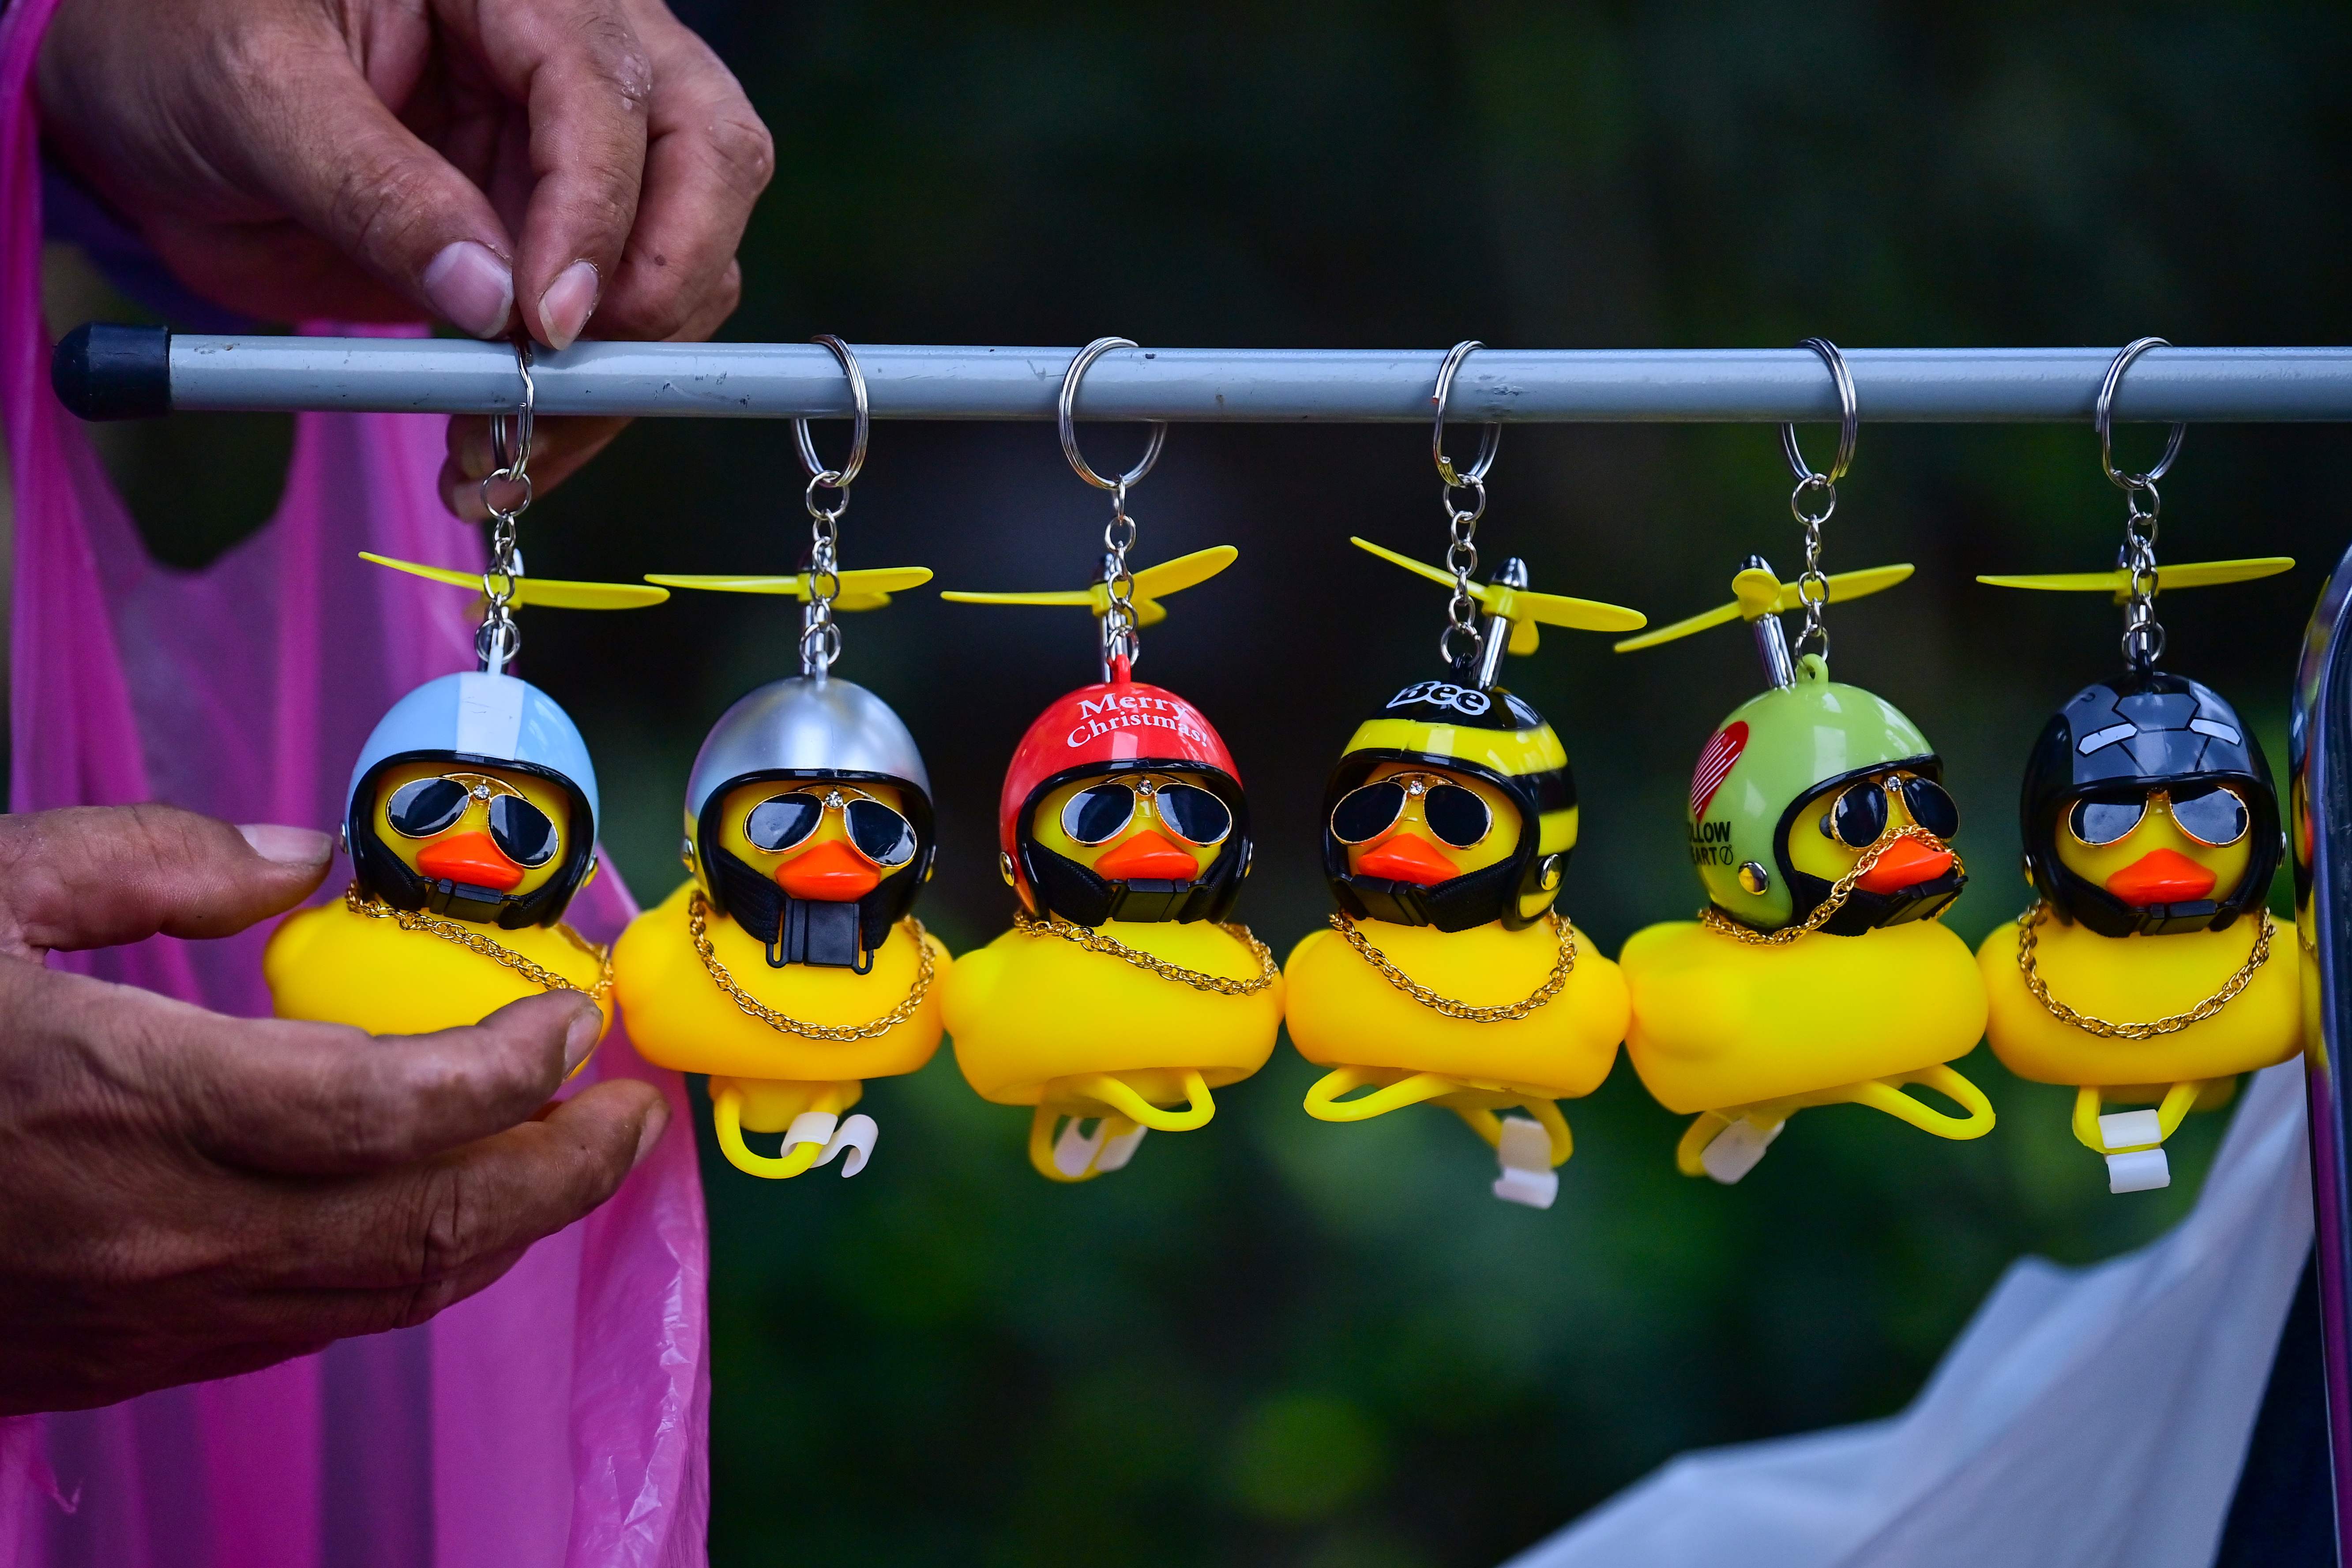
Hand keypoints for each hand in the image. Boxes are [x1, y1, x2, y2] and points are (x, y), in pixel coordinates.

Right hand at [0, 805, 667, 1413]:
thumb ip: (149, 860)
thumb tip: (297, 861)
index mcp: (124, 1100)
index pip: (391, 1107)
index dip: (512, 1064)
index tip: (577, 1013)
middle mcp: (157, 1233)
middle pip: (426, 1227)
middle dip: (561, 1172)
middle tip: (635, 1111)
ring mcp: (142, 1318)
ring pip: (385, 1293)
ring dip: (505, 1229)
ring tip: (576, 1161)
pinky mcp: (119, 1363)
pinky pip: (310, 1328)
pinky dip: (410, 1270)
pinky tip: (446, 1214)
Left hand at [33, 0, 773, 517]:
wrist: (154, 100)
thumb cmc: (186, 45)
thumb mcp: (252, 92)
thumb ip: (372, 187)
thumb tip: (487, 300)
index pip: (609, 98)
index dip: (595, 216)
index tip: (543, 324)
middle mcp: (582, 53)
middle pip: (711, 164)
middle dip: (659, 291)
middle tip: (564, 380)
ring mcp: (586, 151)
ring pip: (690, 261)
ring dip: (618, 377)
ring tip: (504, 452)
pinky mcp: (566, 238)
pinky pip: (625, 327)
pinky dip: (582, 406)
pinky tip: (505, 454)